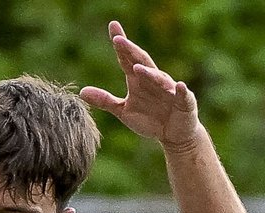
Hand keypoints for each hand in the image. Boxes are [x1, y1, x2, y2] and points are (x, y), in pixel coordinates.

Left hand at [81, 21, 200, 149]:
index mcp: (138, 80)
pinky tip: (178, 85)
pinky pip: (182, 95)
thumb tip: (81, 92)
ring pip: (159, 78)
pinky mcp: (184, 102)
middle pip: (141, 62)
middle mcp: (153, 80)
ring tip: (137, 68)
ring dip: (149, 73)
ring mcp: (169, 90)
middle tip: (117, 40)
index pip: (127, 58)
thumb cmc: (149, 118)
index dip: (120, 44)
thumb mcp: (123, 111)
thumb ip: (104, 100)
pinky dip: (180, 90)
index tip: (112, 26)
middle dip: (130, 51)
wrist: (173, 134)